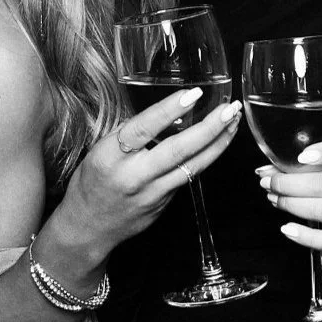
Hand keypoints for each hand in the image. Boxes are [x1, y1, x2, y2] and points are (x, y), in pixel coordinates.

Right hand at [59, 89, 241, 256]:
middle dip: (209, 128)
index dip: (170, 109)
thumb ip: (131, 133)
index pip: (143, 128)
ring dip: (218, 143)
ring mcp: (152, 194)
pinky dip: (206, 157)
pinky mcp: (164, 205)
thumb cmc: (92, 181)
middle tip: (229, 109)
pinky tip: (219, 142)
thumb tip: (167, 110)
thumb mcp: (101, 150)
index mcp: (110, 156)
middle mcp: (133, 176)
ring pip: (192, 167)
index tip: (194, 93)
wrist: (88, 228)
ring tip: (233, 122)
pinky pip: (188, 177)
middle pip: (177, 150)